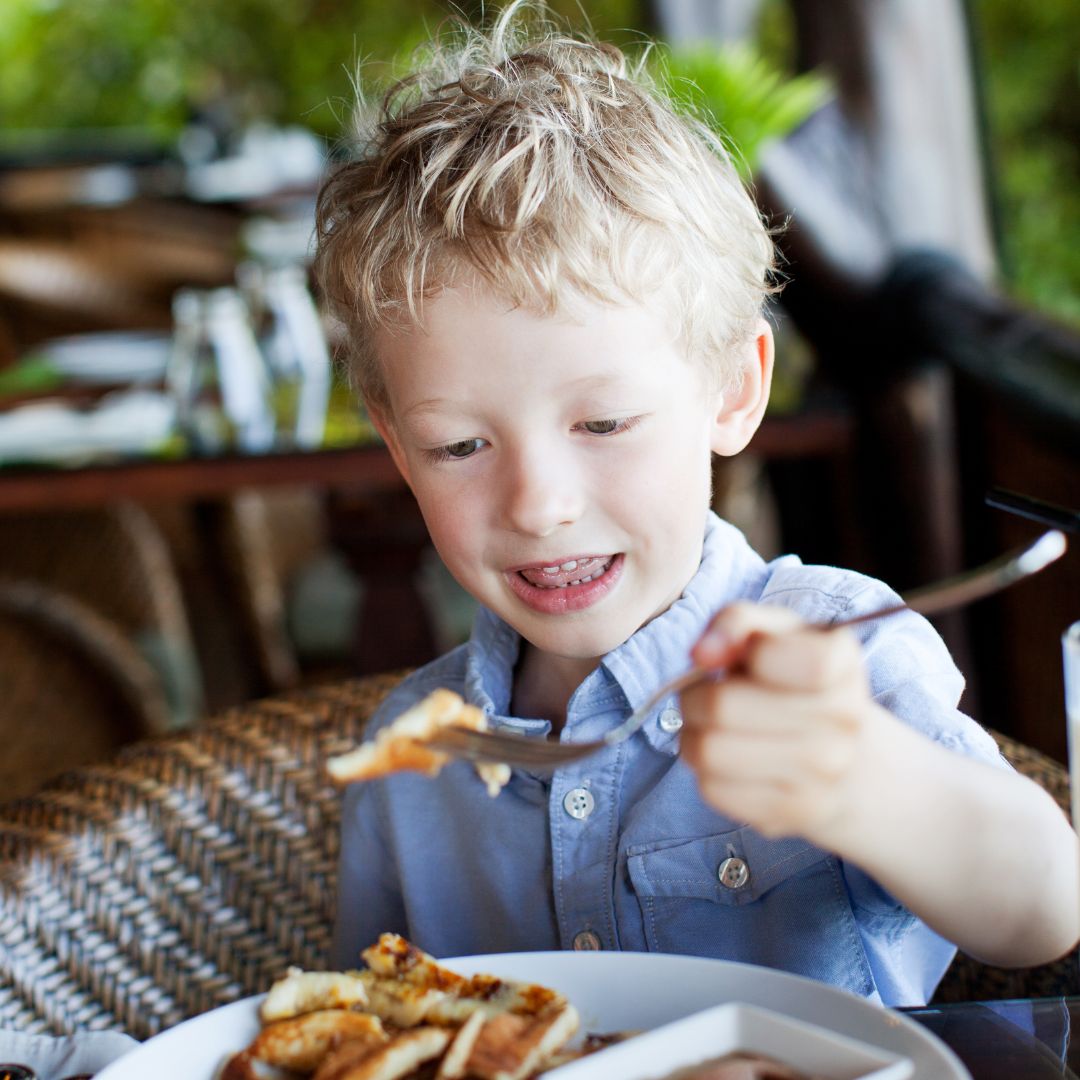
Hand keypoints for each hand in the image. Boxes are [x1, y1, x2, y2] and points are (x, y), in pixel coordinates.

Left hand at [680, 602, 885, 843]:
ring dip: (694, 736)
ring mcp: (823, 772)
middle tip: (707, 696)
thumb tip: (702, 653)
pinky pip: (712, 789)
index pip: (768, 653)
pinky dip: (707, 772)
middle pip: (720, 705)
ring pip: (707, 751)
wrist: (849, 760)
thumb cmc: (795, 684)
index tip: (742, 657)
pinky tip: (731, 762)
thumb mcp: (775, 634)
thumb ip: (736, 623)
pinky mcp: (794, 812)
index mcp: (839, 661)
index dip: (735, 651)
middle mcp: (842, 718)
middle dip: (695, 696)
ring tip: (714, 729)